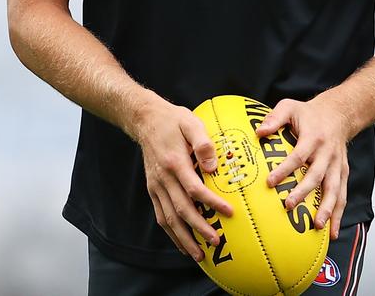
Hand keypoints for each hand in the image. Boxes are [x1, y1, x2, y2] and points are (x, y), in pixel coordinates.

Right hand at [135, 96, 233, 261]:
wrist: (145, 120)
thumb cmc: (173, 120)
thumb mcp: (191, 122)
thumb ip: (203, 143)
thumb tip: (212, 166)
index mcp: (175, 162)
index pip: (194, 189)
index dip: (211, 203)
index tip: (228, 212)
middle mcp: (163, 178)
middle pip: (181, 210)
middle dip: (199, 228)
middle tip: (216, 241)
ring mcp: (156, 186)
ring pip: (169, 218)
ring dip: (184, 238)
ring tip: (199, 254)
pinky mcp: (152, 189)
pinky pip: (161, 216)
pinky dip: (171, 233)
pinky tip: (182, 243)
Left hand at [254, 92, 350, 239]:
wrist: (339, 113)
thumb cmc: (310, 113)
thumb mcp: (290, 107)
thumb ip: (275, 118)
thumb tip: (259, 132)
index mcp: (313, 137)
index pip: (298, 156)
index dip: (285, 169)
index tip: (270, 182)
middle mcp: (327, 153)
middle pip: (316, 175)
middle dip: (303, 192)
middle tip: (289, 206)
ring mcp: (337, 164)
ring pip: (334, 189)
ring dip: (327, 208)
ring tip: (317, 225)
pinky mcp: (343, 172)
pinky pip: (342, 194)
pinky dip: (338, 213)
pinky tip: (332, 231)